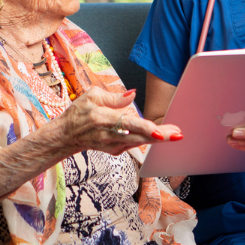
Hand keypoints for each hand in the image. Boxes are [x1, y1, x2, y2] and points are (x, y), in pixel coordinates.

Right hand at [57, 87, 182, 155]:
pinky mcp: (116, 150)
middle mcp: (108, 135)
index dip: (144, 129)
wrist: (67, 135)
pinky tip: (160, 136)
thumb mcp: (91, 96)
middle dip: (159, 136)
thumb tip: (132, 94)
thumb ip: (114, 97)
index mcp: (102, 118)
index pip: (127, 124)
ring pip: (139, 142)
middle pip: (138, 136)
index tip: (160, 132)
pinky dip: (147, 140)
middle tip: (178, 133)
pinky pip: (134, 144)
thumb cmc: (79, 113)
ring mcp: (112, 145)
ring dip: (158, 139)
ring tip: (176, 133)